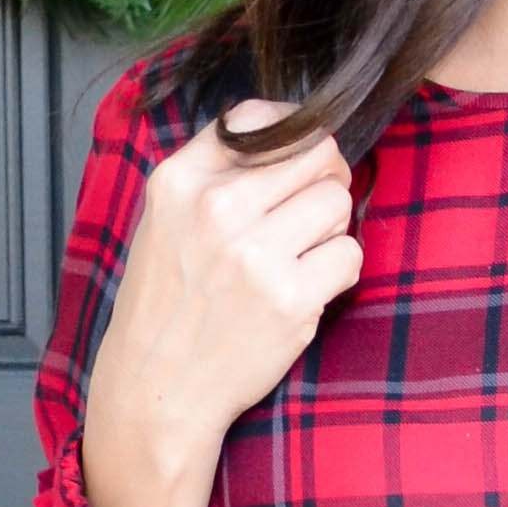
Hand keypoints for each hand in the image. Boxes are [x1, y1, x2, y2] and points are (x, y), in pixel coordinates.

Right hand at [81, 101, 362, 506]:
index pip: (259, 120)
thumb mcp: (166, 219)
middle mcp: (215, 207)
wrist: (157, 387)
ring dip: (332, 228)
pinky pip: (350, 254)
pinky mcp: (289, 298)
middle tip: (313, 211)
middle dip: (325, 178)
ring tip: (300, 256)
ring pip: (338, 200)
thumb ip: (216, 173)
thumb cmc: (167, 304)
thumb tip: (294, 133)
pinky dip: (338, 273)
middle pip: (315, 152)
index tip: (296, 161)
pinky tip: (306, 290)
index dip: (293, 135)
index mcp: (180, 179)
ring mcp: (254, 253)